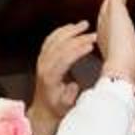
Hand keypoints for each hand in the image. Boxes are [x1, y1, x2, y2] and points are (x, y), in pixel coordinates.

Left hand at [27, 18, 95, 134]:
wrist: (43, 110)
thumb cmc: (57, 108)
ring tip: (84, 25)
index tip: (91, 45)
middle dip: (78, 37)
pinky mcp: (43, 57)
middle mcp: (44, 65)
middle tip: (93, 34)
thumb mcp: (66, 106)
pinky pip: (51, 39)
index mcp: (50, 76)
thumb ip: (70, 96)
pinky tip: (71, 27)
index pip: (64, 58)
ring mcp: (42, 59)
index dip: (78, 50)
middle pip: (60, 45)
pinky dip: (61, 31)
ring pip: (54, 39)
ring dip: (70, 30)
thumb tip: (74, 85)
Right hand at [95, 0, 134, 85]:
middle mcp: (104, 27)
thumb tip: (134, 70)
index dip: (112, 12)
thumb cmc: (124, 71)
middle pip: (108, 6)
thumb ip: (128, 63)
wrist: (120, 68)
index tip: (118, 5)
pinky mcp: (115, 11)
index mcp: (105, 39)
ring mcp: (108, 17)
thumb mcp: (127, 64)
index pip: (108, 21)